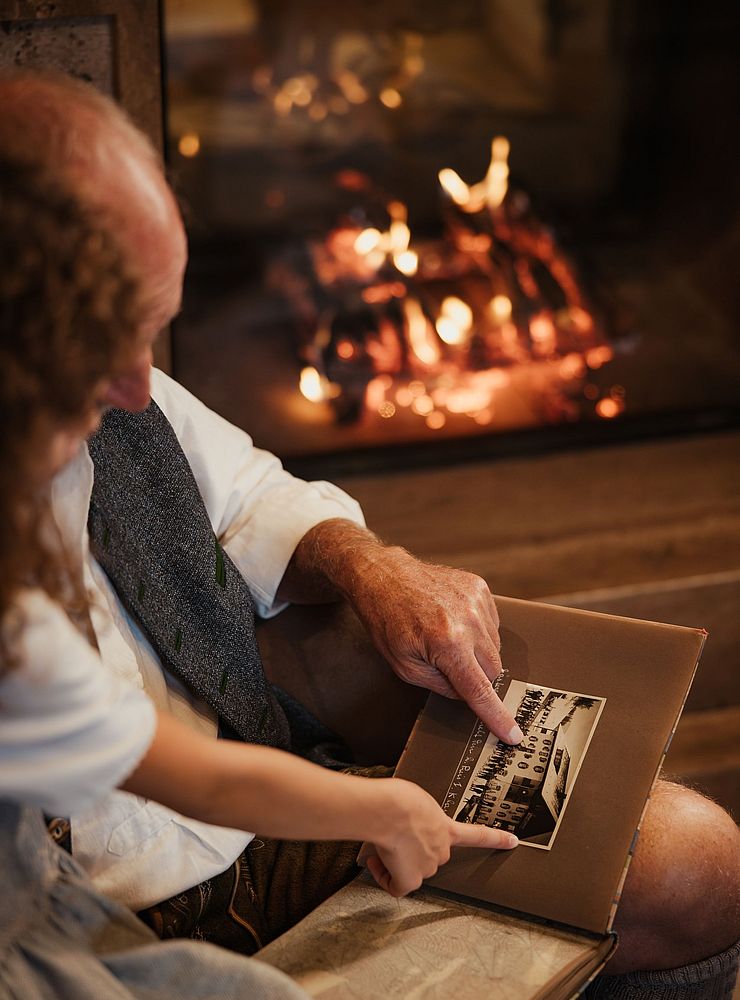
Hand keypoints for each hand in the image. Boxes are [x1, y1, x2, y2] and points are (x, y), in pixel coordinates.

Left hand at [347, 545, 522, 743]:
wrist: (383, 576)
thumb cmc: (387, 621)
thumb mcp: (405, 666)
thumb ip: (441, 686)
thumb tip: (467, 694)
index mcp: (447, 643)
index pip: (479, 690)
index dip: (497, 716)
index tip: (513, 735)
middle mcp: (468, 620)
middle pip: (492, 670)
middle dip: (475, 676)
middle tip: (447, 665)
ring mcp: (476, 600)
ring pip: (494, 647)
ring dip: (476, 652)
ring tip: (445, 637)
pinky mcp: (479, 587)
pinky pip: (492, 623)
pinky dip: (477, 630)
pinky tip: (453, 622)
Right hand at [360, 778, 516, 896]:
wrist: (388, 811)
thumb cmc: (398, 800)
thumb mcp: (417, 799)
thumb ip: (420, 815)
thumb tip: (405, 825)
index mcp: (446, 827)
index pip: (477, 835)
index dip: (496, 839)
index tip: (512, 841)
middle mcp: (441, 850)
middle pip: (429, 855)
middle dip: (412, 849)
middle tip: (396, 835)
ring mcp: (427, 866)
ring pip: (410, 869)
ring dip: (397, 859)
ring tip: (384, 839)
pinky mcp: (409, 880)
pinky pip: (396, 886)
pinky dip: (385, 876)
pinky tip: (377, 860)